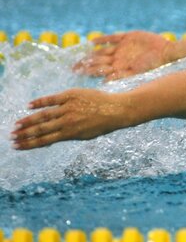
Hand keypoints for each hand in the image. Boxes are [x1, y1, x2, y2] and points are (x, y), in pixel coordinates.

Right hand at [11, 89, 129, 149]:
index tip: (17, 146)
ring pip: (43, 115)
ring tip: (17, 125)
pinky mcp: (71, 95)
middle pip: (41, 129)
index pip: (45, 140)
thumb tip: (50, 138)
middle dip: (24, 134)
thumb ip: (67, 136)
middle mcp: (67, 122)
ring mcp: (69, 108)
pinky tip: (29, 106)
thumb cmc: (102, 124)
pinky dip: (39, 102)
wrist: (117, 110)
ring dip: (28, 121)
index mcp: (70, 134)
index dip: (29, 144)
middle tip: (12, 137)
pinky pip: (51, 99)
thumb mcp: (85, 135)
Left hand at [74, 31, 172, 80]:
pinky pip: (112, 38)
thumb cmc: (156, 67)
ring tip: (79, 56)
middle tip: (72, 67)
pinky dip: (103, 39)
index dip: (88, 71)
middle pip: (98, 61)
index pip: (100, 70)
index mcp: (121, 68)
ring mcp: (122, 48)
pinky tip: (93, 42)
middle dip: (85, 64)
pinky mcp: (128, 37)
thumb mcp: (137, 74)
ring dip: (91, 53)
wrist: (169, 54)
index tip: (75, 73)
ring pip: (103, 51)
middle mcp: (119, 59)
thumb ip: (121, 77)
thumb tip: (104, 83)